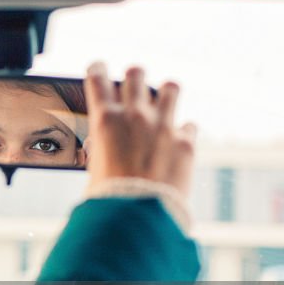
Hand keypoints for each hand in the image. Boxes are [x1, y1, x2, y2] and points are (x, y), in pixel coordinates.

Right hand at [83, 62, 196, 197]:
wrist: (136, 216)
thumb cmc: (109, 196)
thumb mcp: (94, 165)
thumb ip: (101, 146)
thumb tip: (104, 143)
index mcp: (105, 119)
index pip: (97, 77)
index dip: (97, 69)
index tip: (98, 69)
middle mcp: (135, 115)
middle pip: (136, 74)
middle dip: (134, 77)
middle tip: (133, 85)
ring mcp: (164, 126)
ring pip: (171, 87)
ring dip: (165, 93)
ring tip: (163, 101)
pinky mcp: (186, 142)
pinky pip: (189, 125)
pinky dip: (183, 130)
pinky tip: (178, 139)